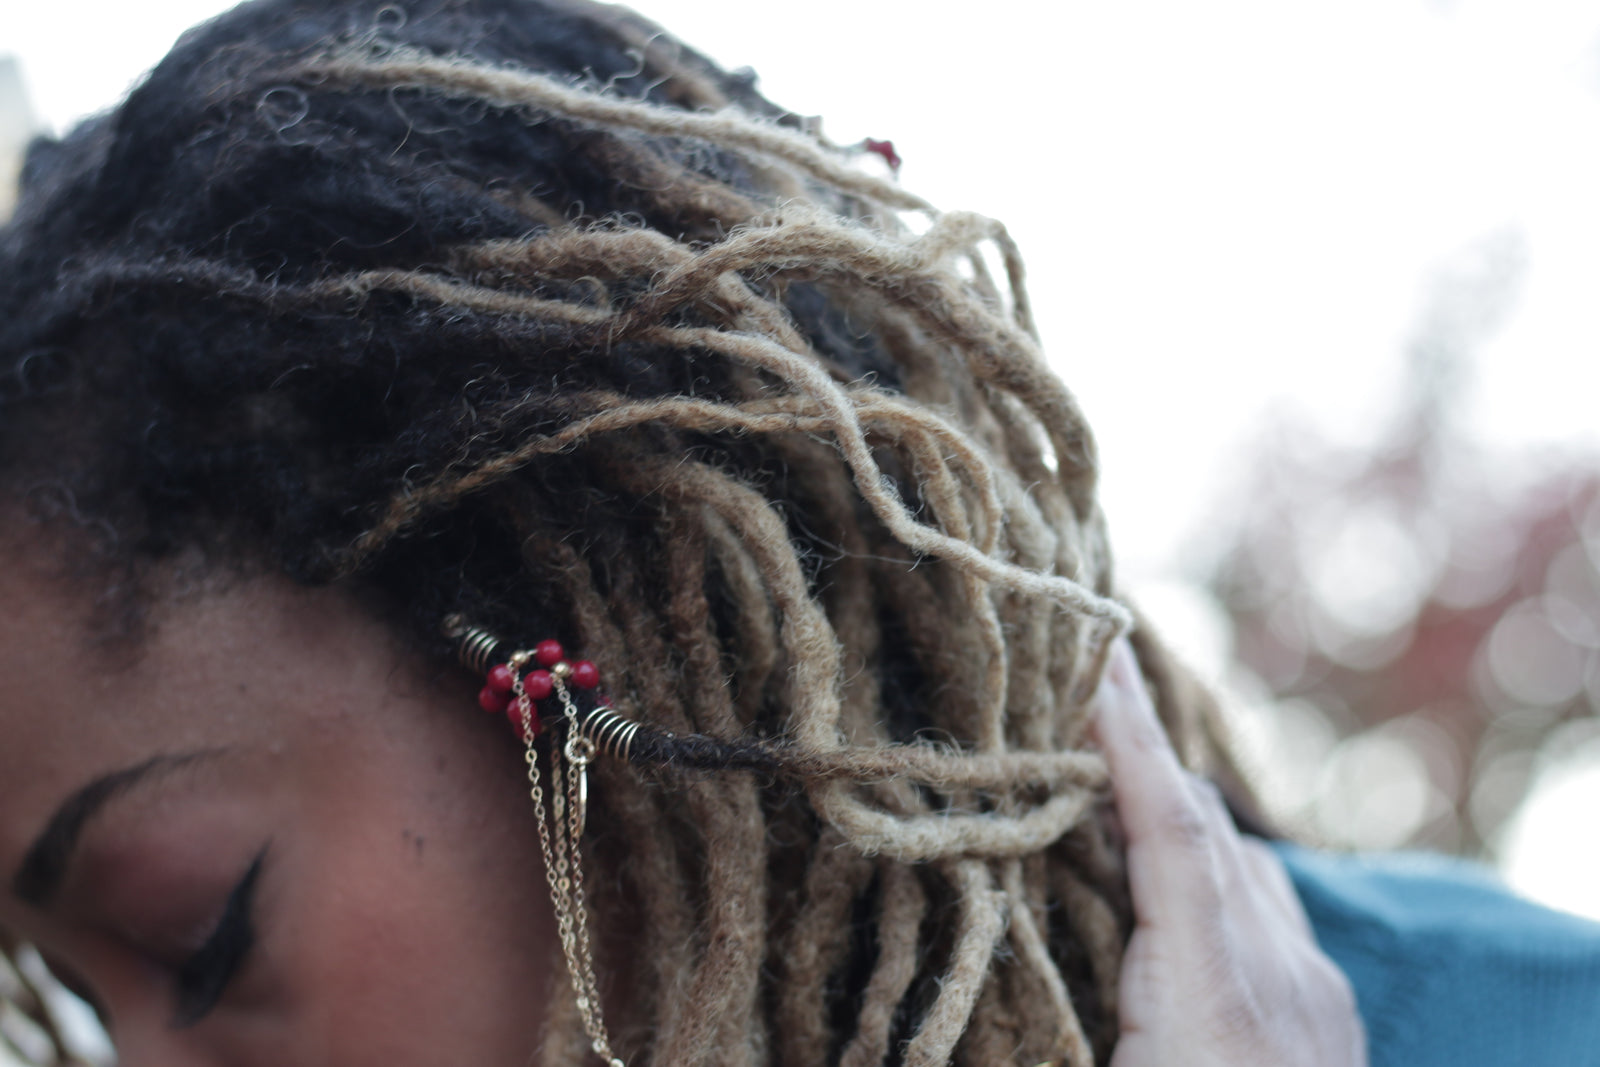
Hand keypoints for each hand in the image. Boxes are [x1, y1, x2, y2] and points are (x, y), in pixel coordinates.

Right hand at [1092, 639, 1366, 1066]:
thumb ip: (1050, 997)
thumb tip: (959, 948)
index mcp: (1214, 998)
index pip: (1172, 833)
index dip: (1134, 740)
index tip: (1103, 656)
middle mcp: (1281, 979)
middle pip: (1210, 829)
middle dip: (1147, 749)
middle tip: (1087, 681)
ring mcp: (1316, 993)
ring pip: (1246, 862)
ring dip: (1180, 808)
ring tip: (1119, 765)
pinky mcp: (1329, 1015)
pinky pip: (1272, 906)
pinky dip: (1219, 866)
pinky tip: (1182, 872)